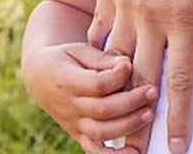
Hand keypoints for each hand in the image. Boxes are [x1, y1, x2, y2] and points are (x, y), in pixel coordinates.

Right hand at [22, 41, 155, 153]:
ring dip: (128, 125)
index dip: (117, 77)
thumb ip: (102, 58)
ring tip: (149, 113)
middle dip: (131, 102)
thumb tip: (127, 64)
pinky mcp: (78, 135)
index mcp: (67, 81)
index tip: (130, 64)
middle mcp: (69, 107)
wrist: (40, 77)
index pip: (96, 85)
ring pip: (101, 132)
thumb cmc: (66, 57)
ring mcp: (73, 124)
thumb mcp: (79, 49)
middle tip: (152, 91)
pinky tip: (135, 152)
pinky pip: (95, 151)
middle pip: (102, 111)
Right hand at [89, 0, 192, 153]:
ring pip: (119, 59)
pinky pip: (104, 27)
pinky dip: (103, 53)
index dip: (178, 118)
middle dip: (142, 121)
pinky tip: (102, 69)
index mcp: (179, 11)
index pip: (179, 79)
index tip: (177, 152)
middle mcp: (146, 13)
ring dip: (120, 93)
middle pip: (143, 80)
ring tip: (120, 121)